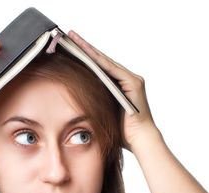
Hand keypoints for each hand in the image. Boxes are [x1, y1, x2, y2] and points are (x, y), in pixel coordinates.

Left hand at [67, 30, 160, 151]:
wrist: (138, 141)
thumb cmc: (120, 132)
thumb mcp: (101, 112)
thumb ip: (94, 101)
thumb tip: (74, 97)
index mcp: (119, 86)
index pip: (99, 67)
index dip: (85, 56)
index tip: (70, 46)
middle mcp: (127, 79)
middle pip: (102, 61)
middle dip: (85, 48)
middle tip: (70, 36)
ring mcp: (132, 80)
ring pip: (106, 62)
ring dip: (90, 50)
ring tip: (75, 40)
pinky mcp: (134, 83)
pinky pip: (113, 70)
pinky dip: (100, 61)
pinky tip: (87, 54)